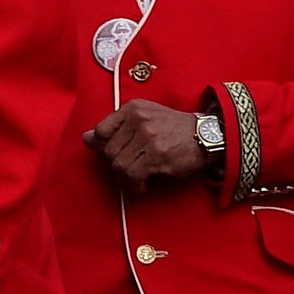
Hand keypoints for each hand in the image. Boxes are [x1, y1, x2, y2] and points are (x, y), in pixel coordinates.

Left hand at [85, 98, 206, 188]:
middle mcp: (138, 119)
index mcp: (132, 108)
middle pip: (107, 151)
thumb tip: (86, 138)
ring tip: (134, 181)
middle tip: (126, 172)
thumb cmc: (173, 129)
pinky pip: (132, 175)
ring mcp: (148, 136)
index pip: (100, 131)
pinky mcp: (157, 154)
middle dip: (113, 167)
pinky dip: (133, 185)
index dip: (102, 149)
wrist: (207, 136)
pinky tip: (141, 185)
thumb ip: (116, 128)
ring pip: (118, 165)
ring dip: (123, 179)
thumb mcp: (144, 119)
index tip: (113, 157)